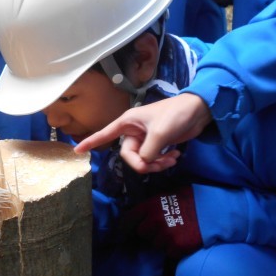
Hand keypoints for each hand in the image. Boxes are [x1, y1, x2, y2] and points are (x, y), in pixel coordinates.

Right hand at [74, 93, 211, 172]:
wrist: (198, 111)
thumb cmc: (175, 115)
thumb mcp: (160, 134)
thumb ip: (148, 151)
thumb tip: (143, 163)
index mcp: (128, 122)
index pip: (105, 134)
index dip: (91, 142)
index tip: (76, 151)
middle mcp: (133, 131)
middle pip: (128, 156)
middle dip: (144, 163)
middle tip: (159, 164)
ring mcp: (145, 138)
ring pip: (142, 159)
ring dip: (156, 164)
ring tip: (171, 160)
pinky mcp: (156, 143)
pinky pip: (152, 158)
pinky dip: (162, 161)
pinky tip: (175, 156)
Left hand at [121, 185, 201, 258]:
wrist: (213, 209)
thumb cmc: (190, 198)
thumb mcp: (167, 195)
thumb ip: (152, 206)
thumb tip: (139, 215)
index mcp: (150, 206)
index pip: (128, 219)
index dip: (126, 225)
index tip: (124, 229)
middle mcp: (154, 221)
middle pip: (142, 233)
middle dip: (149, 232)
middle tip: (161, 228)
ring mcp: (165, 235)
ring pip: (155, 244)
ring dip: (162, 241)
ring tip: (175, 232)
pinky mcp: (176, 247)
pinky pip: (169, 252)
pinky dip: (174, 249)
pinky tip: (183, 239)